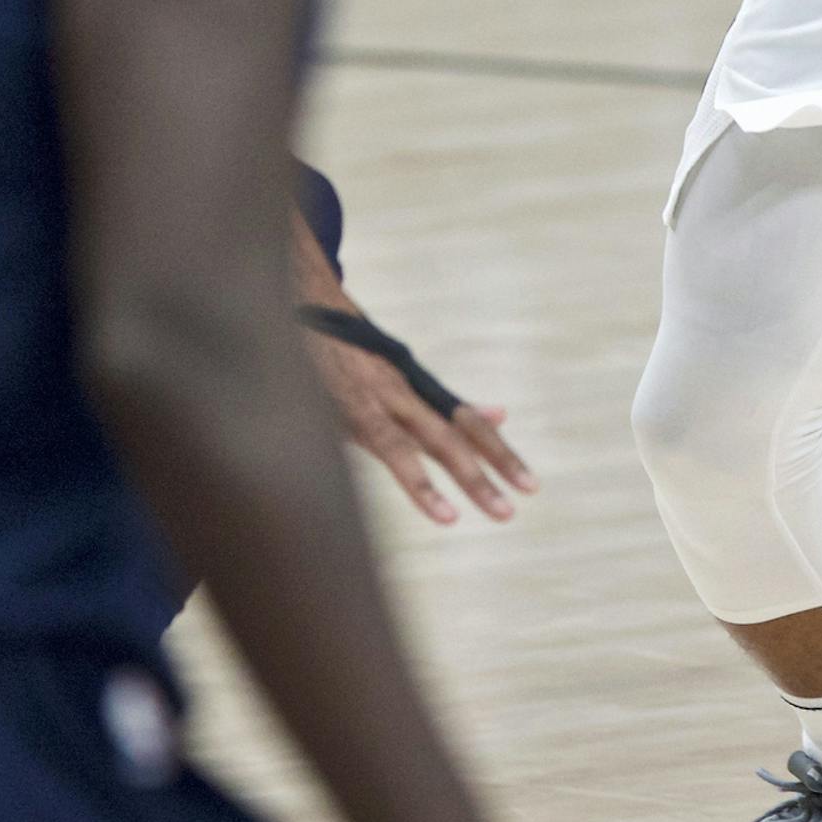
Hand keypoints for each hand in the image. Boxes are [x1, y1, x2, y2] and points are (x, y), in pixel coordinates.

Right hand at [292, 215, 537, 523]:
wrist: (293, 309)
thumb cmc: (340, 352)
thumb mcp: (387, 377)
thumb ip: (439, 405)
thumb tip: (500, 414)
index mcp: (410, 387)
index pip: (464, 421)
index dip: (497, 450)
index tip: (528, 482)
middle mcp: (401, 393)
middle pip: (457, 434)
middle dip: (493, 466)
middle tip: (525, 498)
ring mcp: (377, 403)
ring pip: (432, 444)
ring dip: (469, 478)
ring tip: (498, 512)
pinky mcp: (350, 415)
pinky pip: (392, 452)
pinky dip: (420, 483)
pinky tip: (443, 513)